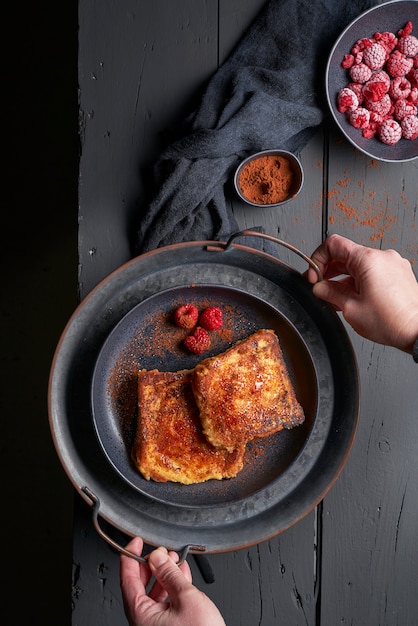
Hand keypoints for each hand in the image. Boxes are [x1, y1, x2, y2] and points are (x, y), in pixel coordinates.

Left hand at [120, 537, 225, 625]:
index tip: (136, 541)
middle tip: (160, 550)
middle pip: (139, 585)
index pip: (127, 578)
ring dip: (164, 574)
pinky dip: (172, 586)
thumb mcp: (186, 597)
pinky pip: (164, 603)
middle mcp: (143, 622)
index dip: (130, 555)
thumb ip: (170, 574)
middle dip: (151, 564)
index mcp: (140, 614)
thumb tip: (157, 557)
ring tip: (174, 560)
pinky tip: (182, 576)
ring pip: (154, 593)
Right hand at [307, 234, 417, 352]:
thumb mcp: (351, 308)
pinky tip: (354, 299)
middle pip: (346, 255)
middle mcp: (382, 257)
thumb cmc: (392, 321)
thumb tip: (319, 287)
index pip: (333, 244)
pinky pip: (372, 272)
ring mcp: (392, 265)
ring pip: (358, 265)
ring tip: (337, 299)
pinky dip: (359, 282)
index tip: (314, 275)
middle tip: (321, 289)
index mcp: (368, 259)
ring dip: (344, 279)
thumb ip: (330, 293)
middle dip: (329, 271)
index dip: (318, 258)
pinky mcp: (399, 274)